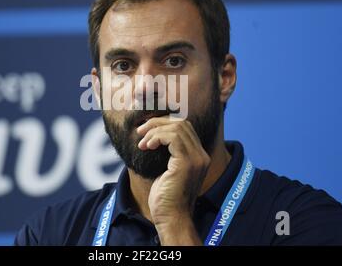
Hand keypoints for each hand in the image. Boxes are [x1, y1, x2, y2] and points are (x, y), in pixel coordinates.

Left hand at [136, 116, 211, 244]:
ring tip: (142, 143)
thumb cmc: (166, 198)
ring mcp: (196, 158)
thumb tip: (154, 136)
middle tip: (140, 131)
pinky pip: (172, 137)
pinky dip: (156, 137)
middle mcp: (201, 155)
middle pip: (182, 123)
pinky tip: (147, 146)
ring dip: (154, 131)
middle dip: (158, 123)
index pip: (185, 128)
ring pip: (177, 127)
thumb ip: (168, 154)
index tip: (146, 131)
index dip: (164, 124)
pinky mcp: (186, 162)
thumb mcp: (167, 171)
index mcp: (198, 156)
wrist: (171, 218)